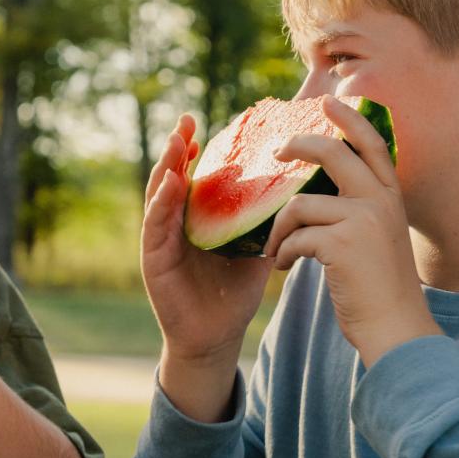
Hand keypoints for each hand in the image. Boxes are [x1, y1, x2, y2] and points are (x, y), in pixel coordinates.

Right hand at [142, 114, 272, 419]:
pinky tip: (171, 182)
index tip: (206, 122)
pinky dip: (162, 201)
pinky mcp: (153, 258)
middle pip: (173, 176)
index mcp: (197, 217)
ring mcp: (161, 238)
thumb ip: (266, 221)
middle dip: (178, 147)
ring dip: (167, 165)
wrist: (216, 337)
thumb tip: (304, 190)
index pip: (195, 175)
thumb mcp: (254, 249)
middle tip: (187, 120)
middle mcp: (175, 221)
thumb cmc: (233, 292)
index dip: (198, 149)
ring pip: (159, 193)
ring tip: (178, 141)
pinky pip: (155, 224)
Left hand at [267, 95, 439, 365]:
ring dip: (279, 228)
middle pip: (333, 153)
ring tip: (276, 248)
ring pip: (300, 204)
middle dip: (299, 146)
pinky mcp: (343, 244)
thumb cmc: (379, 289)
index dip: (350, 119)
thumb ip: (359, 210)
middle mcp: (380, 202)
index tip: (328, 101)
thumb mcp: (377, 238)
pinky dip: (282, 253)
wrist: (396, 330)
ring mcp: (363, 220)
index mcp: (390, 198)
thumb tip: (320, 191)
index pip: (372, 144)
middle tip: (277, 152)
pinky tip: (283, 267)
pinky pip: (295, 237)